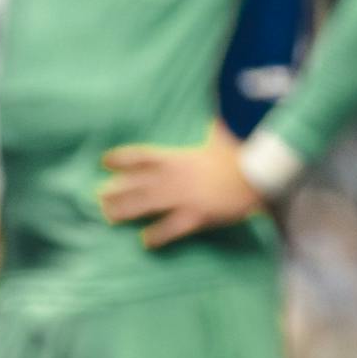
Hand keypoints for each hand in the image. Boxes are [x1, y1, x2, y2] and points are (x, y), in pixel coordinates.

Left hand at [100, 121, 265, 249]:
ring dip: (125, 211)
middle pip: (137, 183)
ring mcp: (183, 197)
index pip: (144, 156)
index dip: (122, 158)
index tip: (104, 160)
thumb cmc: (239, 155)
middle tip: (98, 198)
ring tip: (108, 217)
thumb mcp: (221, 136)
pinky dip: (156, 235)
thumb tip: (212, 116)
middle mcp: (175, 177)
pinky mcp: (195, 216)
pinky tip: (144, 241)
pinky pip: (170, 228)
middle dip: (116, 191)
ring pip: (146, 205)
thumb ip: (212, 129)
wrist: (258, 174)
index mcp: (179, 157)